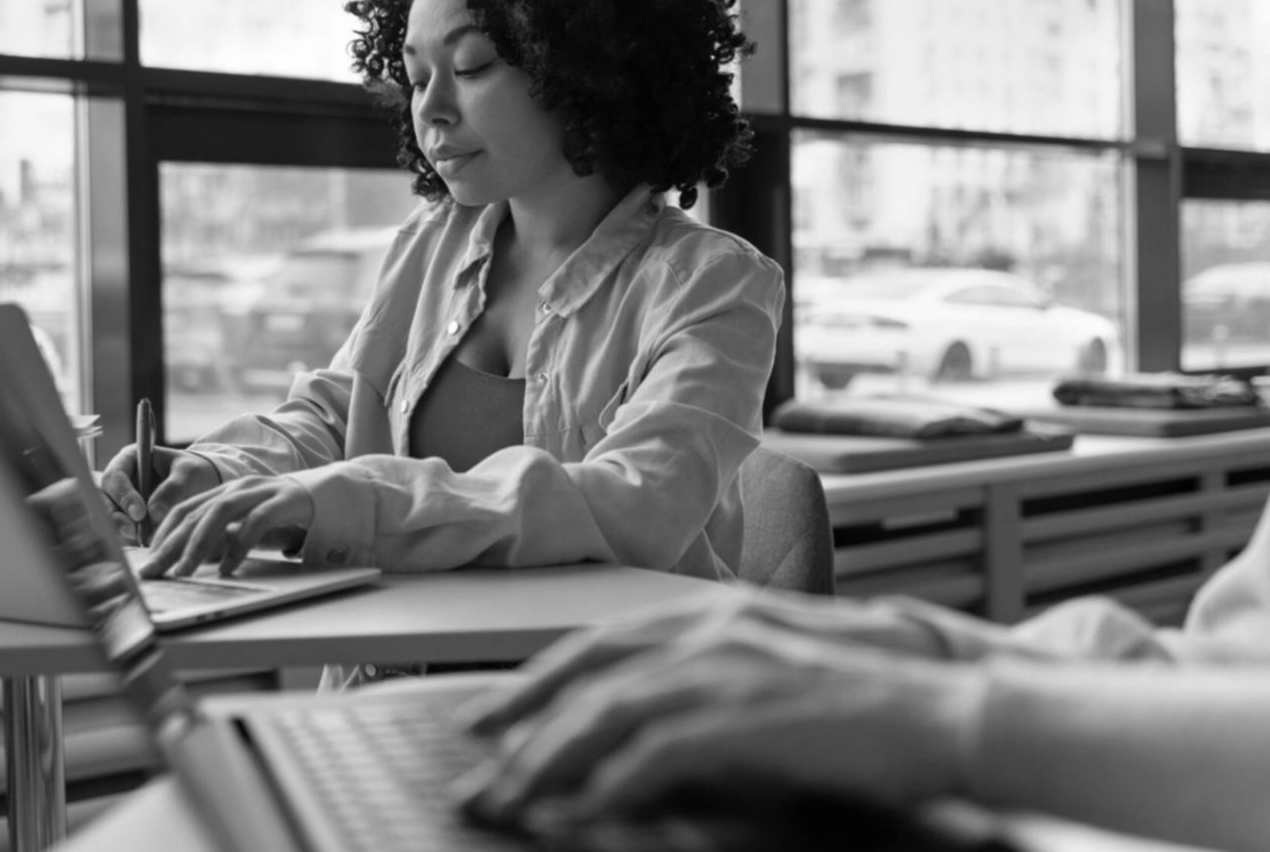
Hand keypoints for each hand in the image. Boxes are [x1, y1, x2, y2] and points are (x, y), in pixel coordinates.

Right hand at [99, 444, 221, 542]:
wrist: (203, 484)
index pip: (115, 476)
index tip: (140, 513)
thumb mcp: (189, 474)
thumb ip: (173, 490)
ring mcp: (120, 501)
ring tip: (140, 539)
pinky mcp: (127, 519)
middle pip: (103, 499)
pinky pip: (119, 531)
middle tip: (132, 532)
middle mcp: (120, 480)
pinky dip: (128, 539)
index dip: (123, 495)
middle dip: (114, 517)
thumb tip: (153, 514)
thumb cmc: (195, 471)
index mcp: (130, 459)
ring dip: (119, 530)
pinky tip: (143, 544)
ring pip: (107, 517)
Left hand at [138, 474, 312, 578]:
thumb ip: (223, 538)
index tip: (148, 561)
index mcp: (225, 490)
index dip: (163, 535)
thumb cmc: (285, 516)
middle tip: (153, 571)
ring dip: (198, 544)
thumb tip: (190, 562)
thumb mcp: (248, 527)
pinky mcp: (286, 500)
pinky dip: (239, 546)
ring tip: (184, 571)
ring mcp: (262, 490)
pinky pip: (257, 522)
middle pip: (196, 512)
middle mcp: (239, 487)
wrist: (331, 495)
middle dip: (170, 544)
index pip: (184, 510)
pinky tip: (229, 568)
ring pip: (220, 513)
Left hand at [455, 612, 982, 834]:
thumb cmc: (873, 694)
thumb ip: (718, 678)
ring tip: (509, 798)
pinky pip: (653, 754)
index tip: (500, 708)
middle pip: (587, 668)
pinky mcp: (745, 718)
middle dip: (521, 712)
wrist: (952, 703)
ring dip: (547, 757)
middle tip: (473, 752)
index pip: (604, 641)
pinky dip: (607, 783)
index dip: (543, 674)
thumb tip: (659, 718)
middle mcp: (710, 629)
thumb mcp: (779, 669)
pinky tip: (579, 813)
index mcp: (716, 612)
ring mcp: (725, 669)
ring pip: (605, 710)